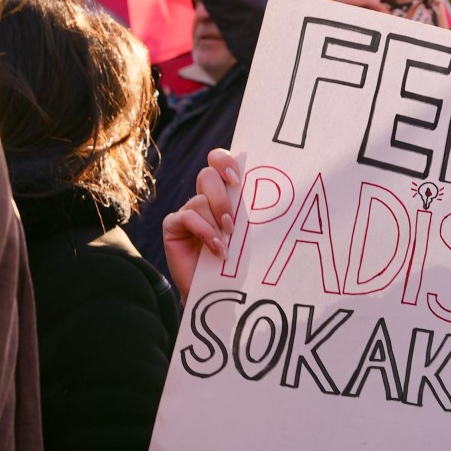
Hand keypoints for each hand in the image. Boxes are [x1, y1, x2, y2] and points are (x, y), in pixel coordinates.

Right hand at [162, 148, 240, 300]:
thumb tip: (277, 192)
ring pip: (199, 200)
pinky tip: (217, 249)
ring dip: (216, 222)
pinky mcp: (173, 226)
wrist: (219, 289)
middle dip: (222, 197)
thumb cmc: (240, 259)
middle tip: (233, 221)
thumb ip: (251, 210)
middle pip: (207, 175)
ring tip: (228, 241)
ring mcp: (187, 211)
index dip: (224, 161)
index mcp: (224, 192)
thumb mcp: (249, 231)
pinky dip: (205, 232)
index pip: (218, 160)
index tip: (237, 179)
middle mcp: (203, 197)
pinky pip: (187, 218)